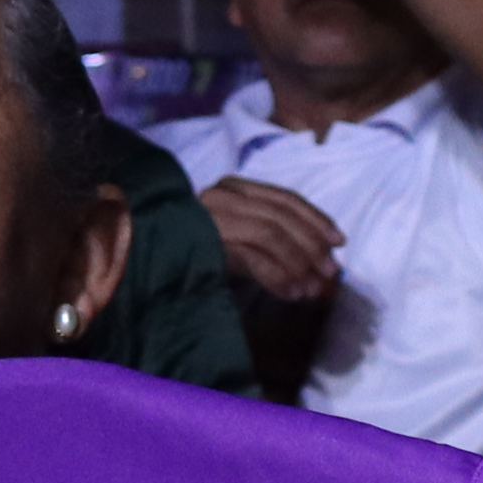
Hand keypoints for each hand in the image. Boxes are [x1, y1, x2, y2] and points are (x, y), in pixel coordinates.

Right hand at [203, 173, 343, 401]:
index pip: (285, 198)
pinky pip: (253, 258)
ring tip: (312, 290)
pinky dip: (279, 277)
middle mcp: (223, 196)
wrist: (142, 260)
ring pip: (271, 234)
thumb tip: (319, 257)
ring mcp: (211, 217)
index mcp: (234, 188)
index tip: (339, 241)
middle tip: (330, 273)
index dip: (315, 219)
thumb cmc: (194, 251)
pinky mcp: (206, 242)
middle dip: (312, 245)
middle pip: (282, 217)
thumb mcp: (236, 234)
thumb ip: (271, 237)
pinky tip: (291, 294)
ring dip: (298, 263)